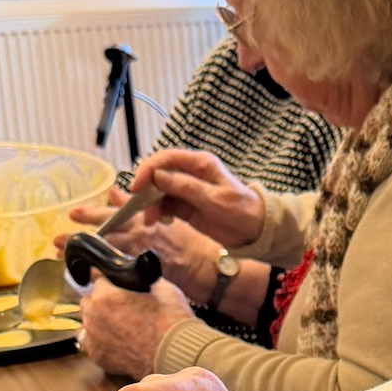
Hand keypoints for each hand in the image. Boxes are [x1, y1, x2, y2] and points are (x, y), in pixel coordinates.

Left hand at [75, 275, 194, 376]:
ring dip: (98, 321)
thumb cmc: (171, 322)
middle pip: (89, 300)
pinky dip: (98, 341)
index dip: (109, 281)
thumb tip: (137, 273)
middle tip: (120, 307)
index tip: (115, 285)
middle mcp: (94, 315)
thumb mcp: (162, 287)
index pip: (97, 278)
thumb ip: (142, 278)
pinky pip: (89, 343)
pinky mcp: (98, 357)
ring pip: (87, 322)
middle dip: (101, 301)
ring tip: (117, 325)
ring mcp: (93, 338)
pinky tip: (113, 340)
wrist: (176, 354)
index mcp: (105, 295)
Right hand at [127, 148, 265, 246]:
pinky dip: (157, 212)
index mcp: (200, 164)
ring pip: (159, 191)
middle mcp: (190, 173)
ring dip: (150, 204)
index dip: (148, 170)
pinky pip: (165, 205)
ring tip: (151, 221)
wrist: (255, 231)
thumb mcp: (214, 199)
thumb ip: (185, 186)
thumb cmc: (240, 210)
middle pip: (158, 174)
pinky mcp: (185, 206)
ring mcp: (186, 190)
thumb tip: (158, 176)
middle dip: (146, 190)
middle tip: (141, 208)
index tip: (136, 187)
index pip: (166, 159)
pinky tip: (158, 221)